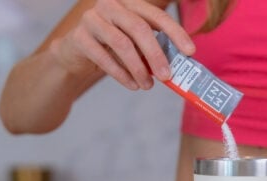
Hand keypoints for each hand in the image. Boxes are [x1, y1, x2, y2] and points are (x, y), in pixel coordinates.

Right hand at [50, 0, 194, 89]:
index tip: (190, 52)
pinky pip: (103, 57)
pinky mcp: (78, 37)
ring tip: (148, 86)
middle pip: (139, 28)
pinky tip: (132, 85)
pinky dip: (121, 74)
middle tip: (167, 77)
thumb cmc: (113, 48)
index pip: (157, 15)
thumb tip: (179, 68)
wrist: (76, 53)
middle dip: (156, 55)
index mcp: (130, 4)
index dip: (175, 33)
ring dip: (138, 68)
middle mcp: (110, 5)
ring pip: (121, 43)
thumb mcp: (135, 44)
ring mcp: (92, 19)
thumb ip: (153, 49)